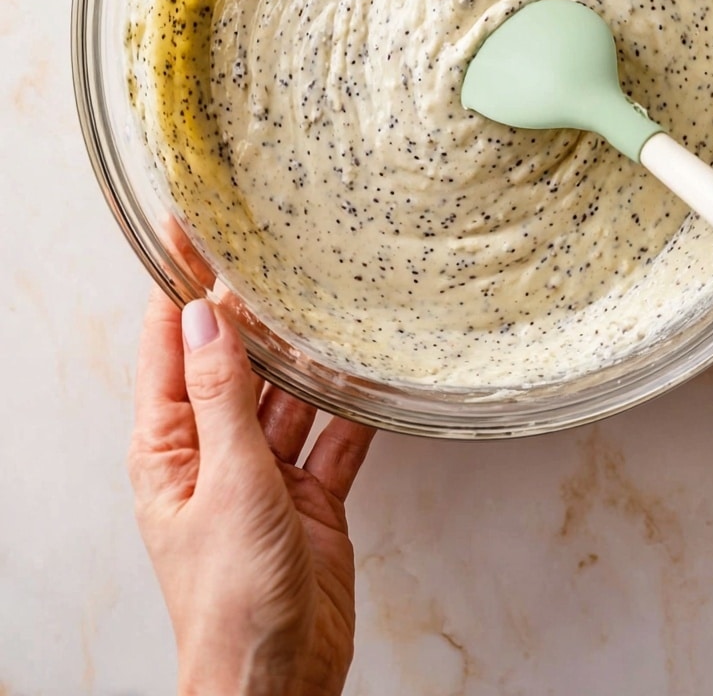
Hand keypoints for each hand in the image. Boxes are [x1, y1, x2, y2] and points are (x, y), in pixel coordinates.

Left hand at [128, 256, 374, 695]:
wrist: (278, 679)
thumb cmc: (231, 599)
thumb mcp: (228, 484)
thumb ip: (222, 399)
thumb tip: (205, 322)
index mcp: (170, 446)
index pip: (170, 345)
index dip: (179, 286)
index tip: (188, 232)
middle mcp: (215, 451)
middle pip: (234, 363)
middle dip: (252, 314)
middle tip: (275, 253)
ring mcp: (264, 473)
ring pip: (289, 395)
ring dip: (309, 360)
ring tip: (330, 304)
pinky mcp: (309, 496)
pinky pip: (334, 438)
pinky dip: (352, 412)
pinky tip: (371, 378)